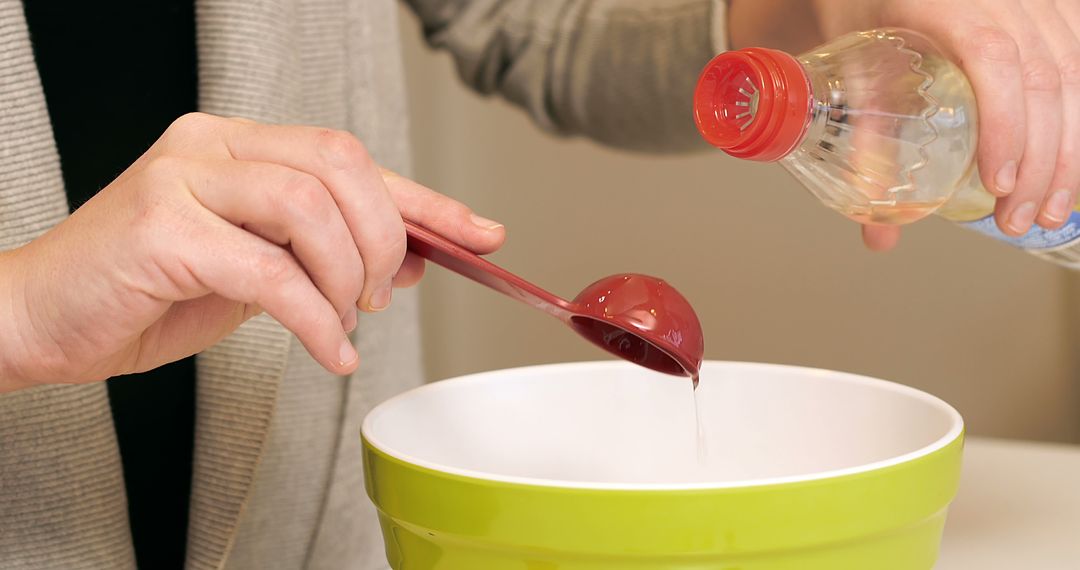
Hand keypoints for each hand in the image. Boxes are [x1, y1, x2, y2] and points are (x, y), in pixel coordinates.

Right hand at [0, 113, 504, 391]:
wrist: (44, 319)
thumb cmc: (149, 291)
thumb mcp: (258, 270)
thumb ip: (325, 256)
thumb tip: (409, 259)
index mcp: (240, 144)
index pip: (352, 159)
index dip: (424, 198)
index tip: (480, 230)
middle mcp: (212, 144)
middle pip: (340, 165)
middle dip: (382, 237)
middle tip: (377, 295)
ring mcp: (181, 176)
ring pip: (309, 208)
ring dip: (346, 277)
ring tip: (343, 321)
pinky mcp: (160, 227)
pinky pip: (268, 271)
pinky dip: (313, 319)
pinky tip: (327, 349)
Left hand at [732, 0, 1079, 248]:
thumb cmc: (865, 9)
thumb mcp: (854, 67)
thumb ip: (868, 140)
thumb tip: (880, 231)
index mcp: (948, 5)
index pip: (992, 60)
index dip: (1004, 124)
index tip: (999, 182)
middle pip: (1043, 77)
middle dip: (1041, 161)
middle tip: (1019, 219)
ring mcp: (1037, 1)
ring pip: (1072, 73)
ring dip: (1068, 151)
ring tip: (1051, 210)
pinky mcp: (1055, 9)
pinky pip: (1078, 60)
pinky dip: (1079, 117)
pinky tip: (1071, 165)